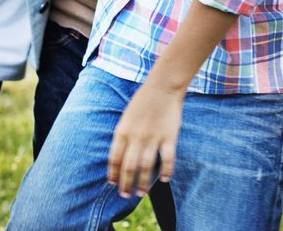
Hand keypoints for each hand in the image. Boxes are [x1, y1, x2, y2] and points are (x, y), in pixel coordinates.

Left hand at [107, 77, 185, 198]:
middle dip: (126, 184)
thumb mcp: (126, 118)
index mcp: (122, 131)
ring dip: (144, 182)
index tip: (113, 184)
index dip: (113, 174)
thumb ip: (123, 137)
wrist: (163, 87)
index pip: (114, 159)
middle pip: (129, 167)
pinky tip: (165, 179)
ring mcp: (153, 137)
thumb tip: (120, 158)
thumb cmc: (143, 102)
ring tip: (142, 193)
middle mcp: (136, 137)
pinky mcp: (169, 136)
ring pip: (146, 166)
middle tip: (126, 195)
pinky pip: (167, 158)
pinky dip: (167, 171)